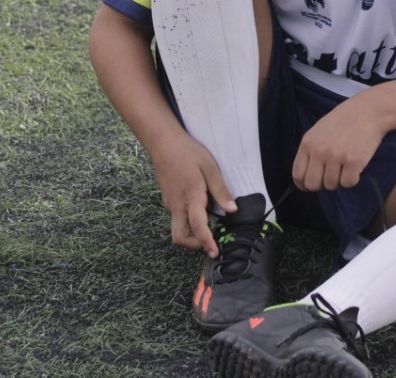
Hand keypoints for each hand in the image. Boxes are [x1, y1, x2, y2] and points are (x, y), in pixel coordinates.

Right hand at [149, 130, 235, 255]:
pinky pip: (177, 215)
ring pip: (178, 227)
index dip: (207, 243)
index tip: (215, 253)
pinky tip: (198, 206)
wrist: (163, 142)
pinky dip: (187, 219)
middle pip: (179, 237)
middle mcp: (177, 205)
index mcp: (191, 197)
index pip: (198, 227)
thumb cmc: (188, 152)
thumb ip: (220, 190)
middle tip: (209, 242)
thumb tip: (232, 210)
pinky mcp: (167, 198)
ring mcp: (169, 202)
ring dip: (191, 232)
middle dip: (194, 245)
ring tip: (208, 222)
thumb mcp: (210, 167)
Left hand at [292, 102, 383, 191]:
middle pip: (312, 185)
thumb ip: (310, 150)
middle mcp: (319, 151)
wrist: (367, 111)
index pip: (297, 175)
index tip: (313, 183)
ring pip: (331, 185)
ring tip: (345, 165)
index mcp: (307, 143)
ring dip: (339, 179)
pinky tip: (355, 166)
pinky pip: (348, 183)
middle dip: (321, 185)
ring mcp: (335, 156)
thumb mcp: (318, 131)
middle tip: (331, 175)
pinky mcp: (353, 161)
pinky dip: (353, 179)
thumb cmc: (343, 121)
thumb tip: (307, 174)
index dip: (304, 184)